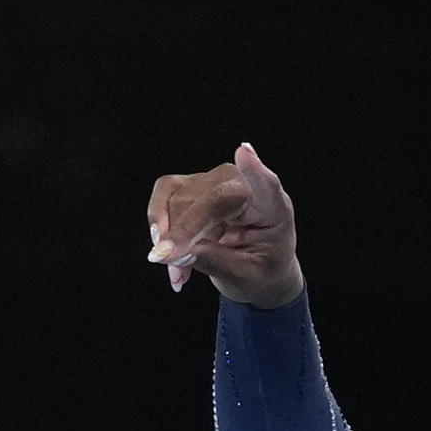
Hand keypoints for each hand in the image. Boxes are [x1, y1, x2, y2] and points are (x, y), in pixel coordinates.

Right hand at [143, 142, 302, 305]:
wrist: (257, 270)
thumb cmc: (262, 272)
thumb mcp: (246, 277)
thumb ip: (215, 262)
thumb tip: (175, 252)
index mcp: (271, 207)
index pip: (264, 185)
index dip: (254, 169)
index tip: (244, 153)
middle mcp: (242, 185)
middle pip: (205, 198)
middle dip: (182, 233)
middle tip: (171, 267)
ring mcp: (215, 181)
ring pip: (178, 199)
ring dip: (169, 239)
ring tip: (178, 273)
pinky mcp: (193, 187)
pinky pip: (164, 197)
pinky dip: (159, 227)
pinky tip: (168, 256)